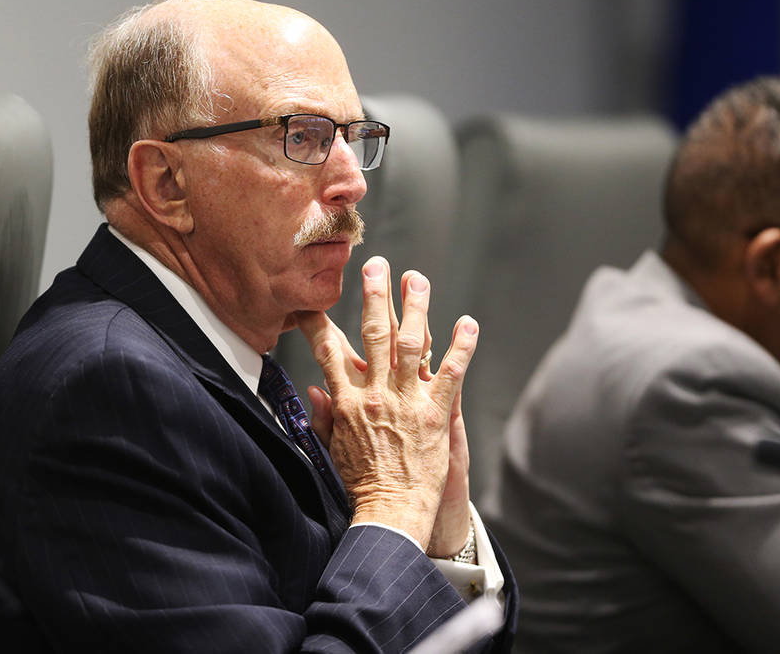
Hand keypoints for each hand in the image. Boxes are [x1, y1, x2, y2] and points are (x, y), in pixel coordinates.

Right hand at [297, 256, 478, 549]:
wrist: (390, 514)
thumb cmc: (361, 485)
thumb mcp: (332, 447)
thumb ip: (324, 416)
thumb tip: (313, 390)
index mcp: (347, 401)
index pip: (327, 351)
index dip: (318, 321)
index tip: (312, 297)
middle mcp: (375, 394)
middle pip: (373, 334)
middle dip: (374, 295)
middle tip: (375, 265)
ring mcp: (406, 401)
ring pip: (411, 343)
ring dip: (416, 307)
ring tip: (418, 277)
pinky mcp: (435, 414)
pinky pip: (450, 374)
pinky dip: (460, 347)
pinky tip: (468, 323)